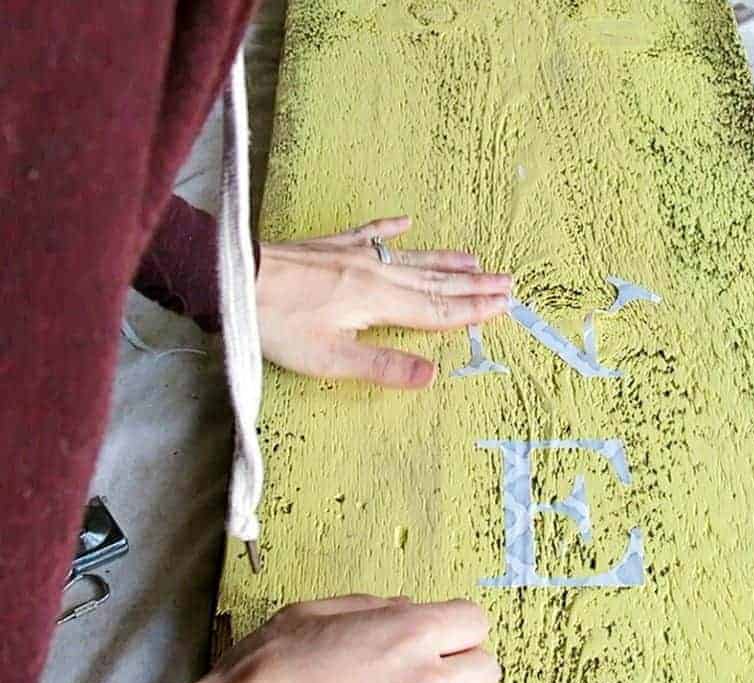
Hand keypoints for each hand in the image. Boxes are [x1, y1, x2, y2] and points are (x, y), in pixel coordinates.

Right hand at [184, 595, 500, 682]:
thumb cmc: (267, 674)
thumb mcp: (315, 613)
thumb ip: (371, 608)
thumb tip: (400, 609)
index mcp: (408, 633)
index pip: (475, 620)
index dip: (457, 623)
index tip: (441, 628)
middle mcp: (424, 681)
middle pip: (486, 670)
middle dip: (463, 663)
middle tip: (430, 663)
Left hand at [256, 216, 511, 387]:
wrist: (232, 277)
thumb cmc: (277, 323)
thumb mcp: (329, 358)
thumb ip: (383, 366)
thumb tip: (433, 374)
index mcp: (379, 301)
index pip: (436, 310)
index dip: (472, 310)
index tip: (504, 306)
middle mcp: (376, 272)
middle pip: (434, 282)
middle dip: (473, 285)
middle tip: (507, 282)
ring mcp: (355, 254)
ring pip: (412, 257)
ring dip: (446, 261)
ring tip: (475, 260)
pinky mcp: (332, 245)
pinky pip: (372, 232)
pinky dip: (392, 228)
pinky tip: (407, 221)